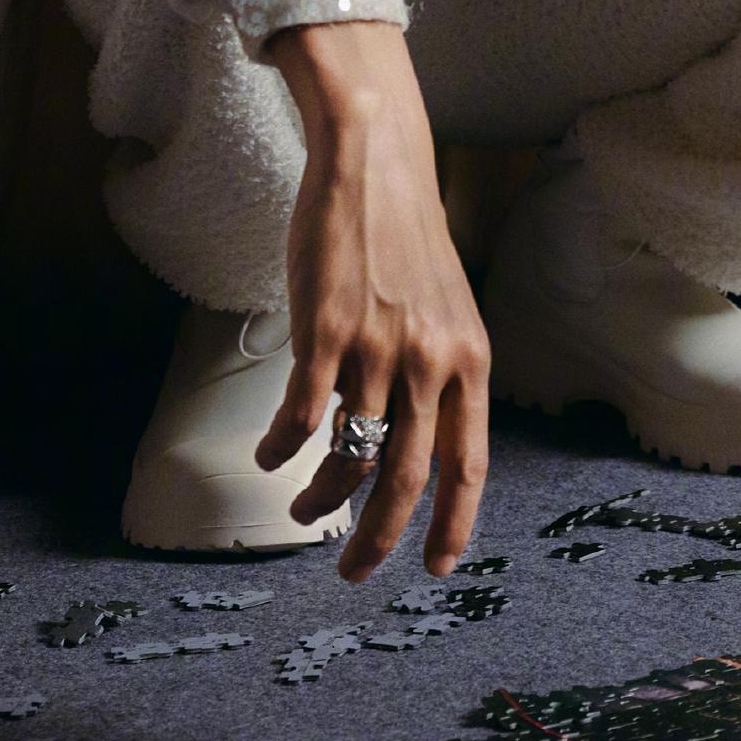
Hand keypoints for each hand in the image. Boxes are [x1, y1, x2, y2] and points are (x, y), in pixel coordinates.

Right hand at [253, 19, 490, 580]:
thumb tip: (420, 443)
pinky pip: (302, 416)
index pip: (468, 462)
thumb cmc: (406, 241)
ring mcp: (378, 349)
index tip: (436, 566)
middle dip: (378, 539)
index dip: (454, 523)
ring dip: (320, 496)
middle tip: (352, 573)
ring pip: (348, 455)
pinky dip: (282, 448)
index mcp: (469, 360)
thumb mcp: (447, 310)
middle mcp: (430, 362)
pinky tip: (271, 456)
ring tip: (303, 508)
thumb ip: (440, 374)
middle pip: (404, 478)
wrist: (376, 167)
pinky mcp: (326, 333)